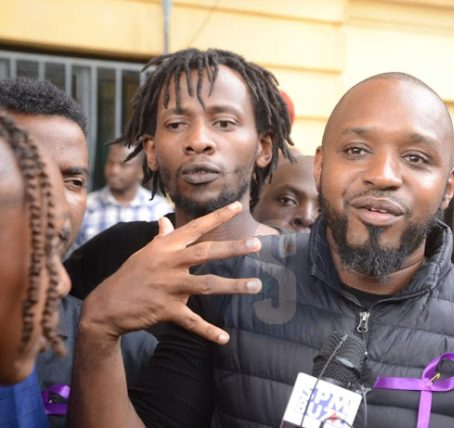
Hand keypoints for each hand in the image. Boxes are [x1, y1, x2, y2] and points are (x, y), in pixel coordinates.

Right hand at [80, 202, 261, 343]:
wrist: (105, 306)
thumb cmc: (130, 276)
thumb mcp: (144, 254)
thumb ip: (161, 238)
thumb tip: (165, 220)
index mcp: (165, 248)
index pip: (195, 227)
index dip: (217, 216)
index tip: (238, 206)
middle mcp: (169, 264)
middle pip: (206, 253)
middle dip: (233, 248)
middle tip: (257, 245)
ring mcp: (168, 287)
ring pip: (207, 285)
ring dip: (233, 286)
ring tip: (256, 286)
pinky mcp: (166, 310)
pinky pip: (192, 322)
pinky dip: (208, 331)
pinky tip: (224, 338)